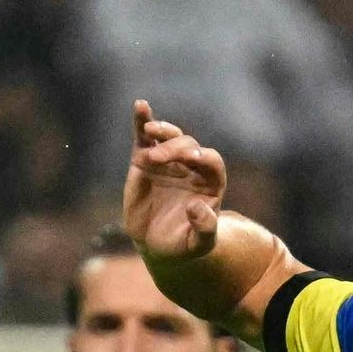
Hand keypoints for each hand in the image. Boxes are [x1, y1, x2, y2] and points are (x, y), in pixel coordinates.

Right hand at [121, 101, 227, 258]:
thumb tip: (197, 206)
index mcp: (210, 182)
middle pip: (188, 146)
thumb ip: (205, 228)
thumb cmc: (183, 244)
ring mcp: (168, 160)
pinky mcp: (145, 159)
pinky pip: (145, 137)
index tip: (192, 159)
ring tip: (150, 131)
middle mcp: (192, 166)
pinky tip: (140, 105)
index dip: (204, 157)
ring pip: (170, 136)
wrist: (157, 246)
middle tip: (157, 159)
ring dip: (162, 129)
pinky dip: (142, 121)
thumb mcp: (198, 244)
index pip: (212, 161)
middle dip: (175, 148)